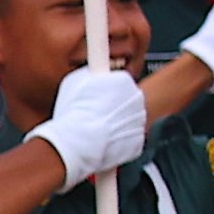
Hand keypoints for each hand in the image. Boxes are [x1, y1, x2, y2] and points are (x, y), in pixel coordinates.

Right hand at [32, 69, 150, 184]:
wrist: (78, 141)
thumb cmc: (73, 111)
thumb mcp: (74, 81)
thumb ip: (91, 73)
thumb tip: (94, 71)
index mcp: (123, 80)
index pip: (119, 82)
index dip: (105, 91)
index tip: (96, 97)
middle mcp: (137, 98)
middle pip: (125, 101)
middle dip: (112, 107)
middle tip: (93, 115)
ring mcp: (140, 120)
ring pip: (128, 120)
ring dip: (115, 124)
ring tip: (94, 130)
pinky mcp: (138, 141)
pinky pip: (128, 139)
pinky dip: (117, 142)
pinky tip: (102, 142)